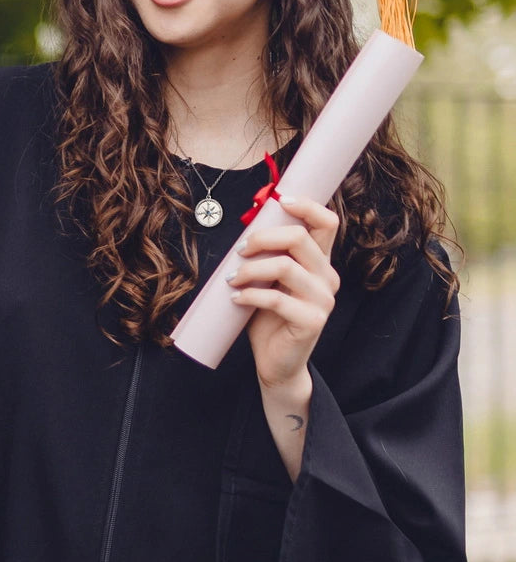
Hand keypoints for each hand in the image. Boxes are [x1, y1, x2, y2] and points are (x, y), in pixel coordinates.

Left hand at [227, 195, 339, 389]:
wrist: (276, 361)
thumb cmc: (269, 315)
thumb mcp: (269, 277)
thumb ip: (269, 253)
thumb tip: (248, 221)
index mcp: (320, 261)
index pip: (327, 222)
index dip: (307, 205)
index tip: (281, 200)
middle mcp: (328, 277)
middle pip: (300, 238)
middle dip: (262, 238)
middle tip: (240, 250)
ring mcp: (323, 300)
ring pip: (285, 266)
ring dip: (250, 269)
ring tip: (233, 279)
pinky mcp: (312, 321)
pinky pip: (276, 298)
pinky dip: (250, 295)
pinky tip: (236, 298)